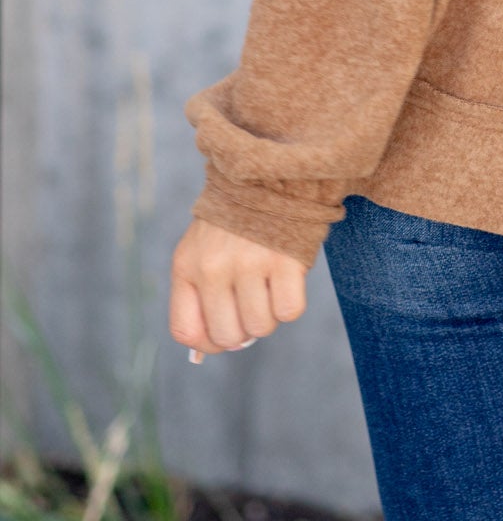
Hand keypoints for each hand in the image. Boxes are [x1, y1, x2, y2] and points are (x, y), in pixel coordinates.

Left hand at [169, 218, 307, 361]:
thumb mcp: (202, 251)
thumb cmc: (234, 222)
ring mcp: (250, 262)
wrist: (269, 171)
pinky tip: (287, 277)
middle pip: (229, 336)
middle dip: (244, 328)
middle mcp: (214, 266)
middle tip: (252, 302)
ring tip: (269, 284)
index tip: (224, 330)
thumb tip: (202, 354)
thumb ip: (198, 299)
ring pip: (261, 327)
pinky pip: (290, 312)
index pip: (187, 330)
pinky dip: (291, 303)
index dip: (208, 342)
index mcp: (187, 265)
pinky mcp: (285, 258)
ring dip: (269, 314)